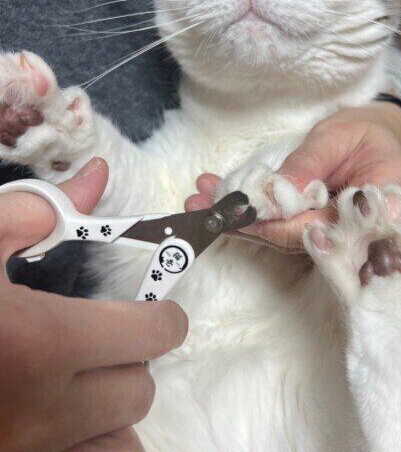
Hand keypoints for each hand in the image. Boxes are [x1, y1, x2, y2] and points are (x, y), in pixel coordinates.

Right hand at [0, 159, 188, 451]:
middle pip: (138, 390)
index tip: (157, 309)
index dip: (165, 317)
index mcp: (42, 343)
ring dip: (114, 404)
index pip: (152, 335)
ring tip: (85, 375)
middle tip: (107, 337)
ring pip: (119, 436)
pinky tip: (64, 410)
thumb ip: (31, 211)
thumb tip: (94, 179)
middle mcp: (43, 410)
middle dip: (134, 359)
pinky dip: (92, 441)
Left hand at [186, 103, 400, 251]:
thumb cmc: (364, 132)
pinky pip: (280, 225)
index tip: (237, 213)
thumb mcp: (338, 136)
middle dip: (246, 224)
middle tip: (202, 208)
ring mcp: (330, 231)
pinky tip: (214, 199)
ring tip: (198, 200)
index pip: (324, 228)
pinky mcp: (312, 225)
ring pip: (281, 235)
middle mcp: (355, 230)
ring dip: (238, 219)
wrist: (375, 138)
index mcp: (378, 207)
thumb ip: (311, 163)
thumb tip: (278, 194)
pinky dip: (247, 213)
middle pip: (296, 238)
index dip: (278, 225)